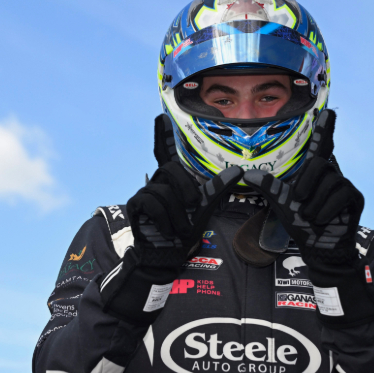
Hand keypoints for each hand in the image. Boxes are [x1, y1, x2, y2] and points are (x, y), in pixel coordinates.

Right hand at [100, 115, 240, 324]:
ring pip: (164, 189)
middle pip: (171, 169)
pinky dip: (165, 219)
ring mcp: (144, 192)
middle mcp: (156, 181)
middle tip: (191, 210)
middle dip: (185, 191)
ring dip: (177, 213)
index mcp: (171, 180)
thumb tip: (238, 170)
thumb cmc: (183, 233)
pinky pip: (153, 202)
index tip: (162, 115)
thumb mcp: (204, 210)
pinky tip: (167, 232)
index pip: (165, 151)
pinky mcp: (135, 205)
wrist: (165, 258)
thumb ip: (217, 189)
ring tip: (179, 230)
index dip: (162, 134)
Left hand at [244, 110, 373, 325]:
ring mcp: (345, 185)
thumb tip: (246, 174)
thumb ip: (267, 186)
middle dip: (305, 184)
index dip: (325, 128)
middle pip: (318, 164)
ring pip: (328, 182)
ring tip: (310, 216)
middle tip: (299, 203)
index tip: (328, 110)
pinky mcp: (355, 197)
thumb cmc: (301, 224)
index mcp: (315, 172)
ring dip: (313, 204)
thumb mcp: (280, 204)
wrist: (319, 249)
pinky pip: (339, 194)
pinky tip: (321, 220)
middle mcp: (331, 173)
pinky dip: (325, 209)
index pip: (321, 145)